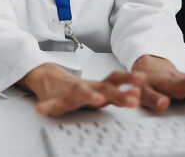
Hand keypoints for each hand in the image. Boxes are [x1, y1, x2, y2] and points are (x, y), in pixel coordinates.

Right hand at [17, 63, 145, 115]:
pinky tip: (42, 108)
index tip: (142, 80)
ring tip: (97, 99)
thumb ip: (116, 93)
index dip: (128, 80)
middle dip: (118, 94)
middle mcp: (86, 88)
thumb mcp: (98, 89)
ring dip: (88, 95)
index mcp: (96, 86)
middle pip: (104, 88)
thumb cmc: (77, 88)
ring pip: (79, 93)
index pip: (114, 80)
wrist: (47, 77)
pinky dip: (47, 106)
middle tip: (132, 100)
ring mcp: (70, 93)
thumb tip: (139, 94)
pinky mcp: (54, 100)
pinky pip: (50, 104)